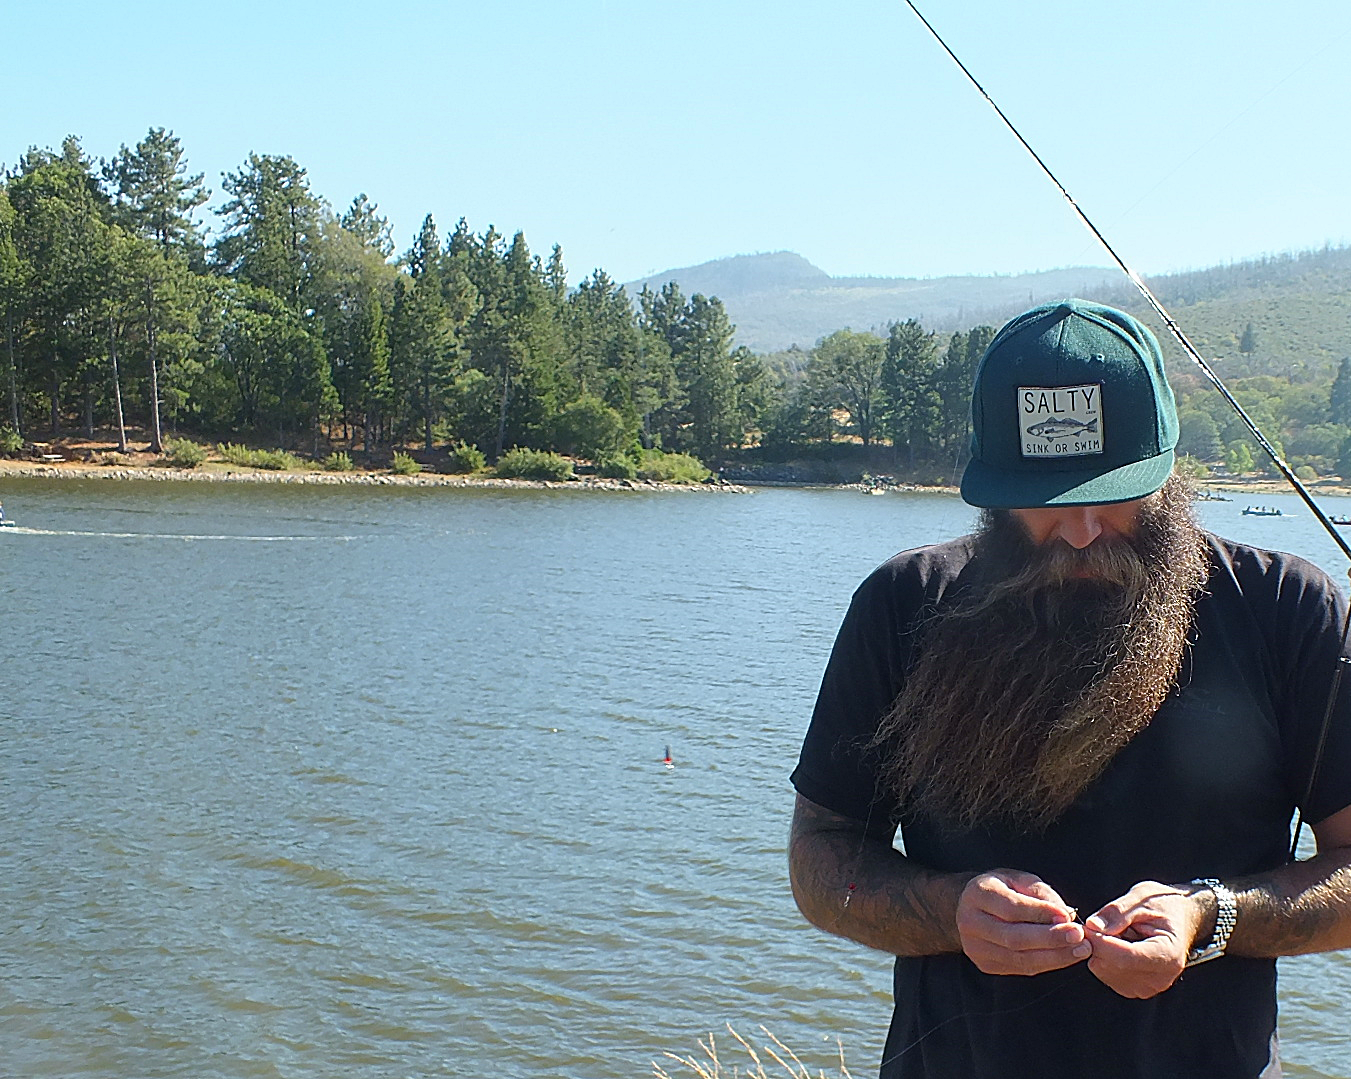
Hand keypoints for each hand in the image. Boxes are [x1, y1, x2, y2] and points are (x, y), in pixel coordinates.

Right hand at [956, 869, 1089, 975]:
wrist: (972, 907)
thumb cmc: (1002, 889)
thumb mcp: (1019, 879)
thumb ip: (1041, 893)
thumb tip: (1065, 914)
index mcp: (977, 894)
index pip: (1011, 909)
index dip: (1040, 914)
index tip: (1068, 916)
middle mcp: (970, 922)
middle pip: (1014, 938)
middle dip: (1051, 939)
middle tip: (1079, 937)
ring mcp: (975, 947)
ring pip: (1019, 958)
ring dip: (1054, 956)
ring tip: (1080, 949)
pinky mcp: (985, 964)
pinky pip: (1021, 968)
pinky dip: (1046, 963)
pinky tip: (1065, 956)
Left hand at [1083, 881, 1206, 997]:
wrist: (1181, 918)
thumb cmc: (1164, 905)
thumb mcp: (1142, 897)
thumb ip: (1117, 912)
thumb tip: (1092, 926)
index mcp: (1168, 955)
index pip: (1124, 957)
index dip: (1099, 941)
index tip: (1087, 925)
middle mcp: (1160, 978)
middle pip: (1111, 966)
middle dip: (1098, 944)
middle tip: (1104, 924)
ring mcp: (1148, 987)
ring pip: (1105, 971)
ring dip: (1101, 951)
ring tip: (1118, 934)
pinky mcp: (1137, 989)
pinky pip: (1107, 975)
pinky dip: (1105, 959)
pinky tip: (1118, 945)